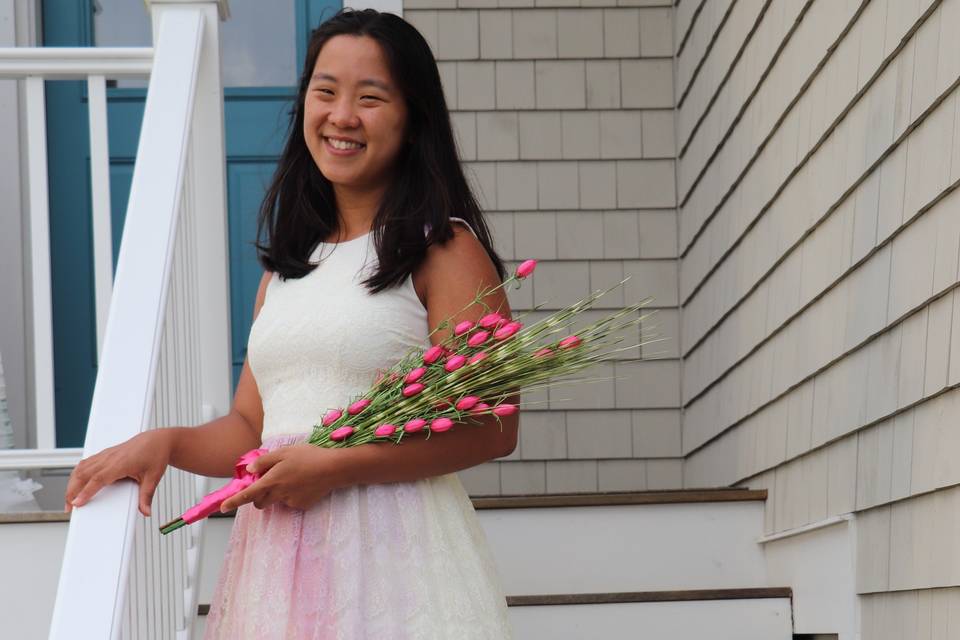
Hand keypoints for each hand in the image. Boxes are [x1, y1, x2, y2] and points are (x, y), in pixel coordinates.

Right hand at [64, 429, 174, 516]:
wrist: (158, 440)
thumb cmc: (156, 454)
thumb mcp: (153, 477)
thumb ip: (146, 496)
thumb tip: (145, 511)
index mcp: (120, 463)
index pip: (98, 479)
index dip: (85, 492)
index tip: (76, 503)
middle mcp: (110, 458)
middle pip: (83, 474)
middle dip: (72, 490)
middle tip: (69, 506)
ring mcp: (107, 454)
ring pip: (82, 467)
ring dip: (72, 482)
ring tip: (70, 497)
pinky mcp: (106, 453)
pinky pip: (86, 462)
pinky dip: (77, 473)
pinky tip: (76, 481)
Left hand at [219, 444, 343, 511]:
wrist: (334, 469)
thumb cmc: (309, 456)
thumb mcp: (285, 452)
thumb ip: (265, 461)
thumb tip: (250, 470)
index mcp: (272, 480)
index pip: (248, 494)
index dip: (234, 501)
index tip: (223, 508)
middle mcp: (279, 493)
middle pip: (260, 502)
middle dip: (259, 496)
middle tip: (268, 482)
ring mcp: (291, 501)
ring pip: (276, 501)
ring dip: (277, 494)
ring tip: (292, 478)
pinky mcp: (302, 505)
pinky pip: (291, 502)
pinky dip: (292, 495)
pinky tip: (304, 483)